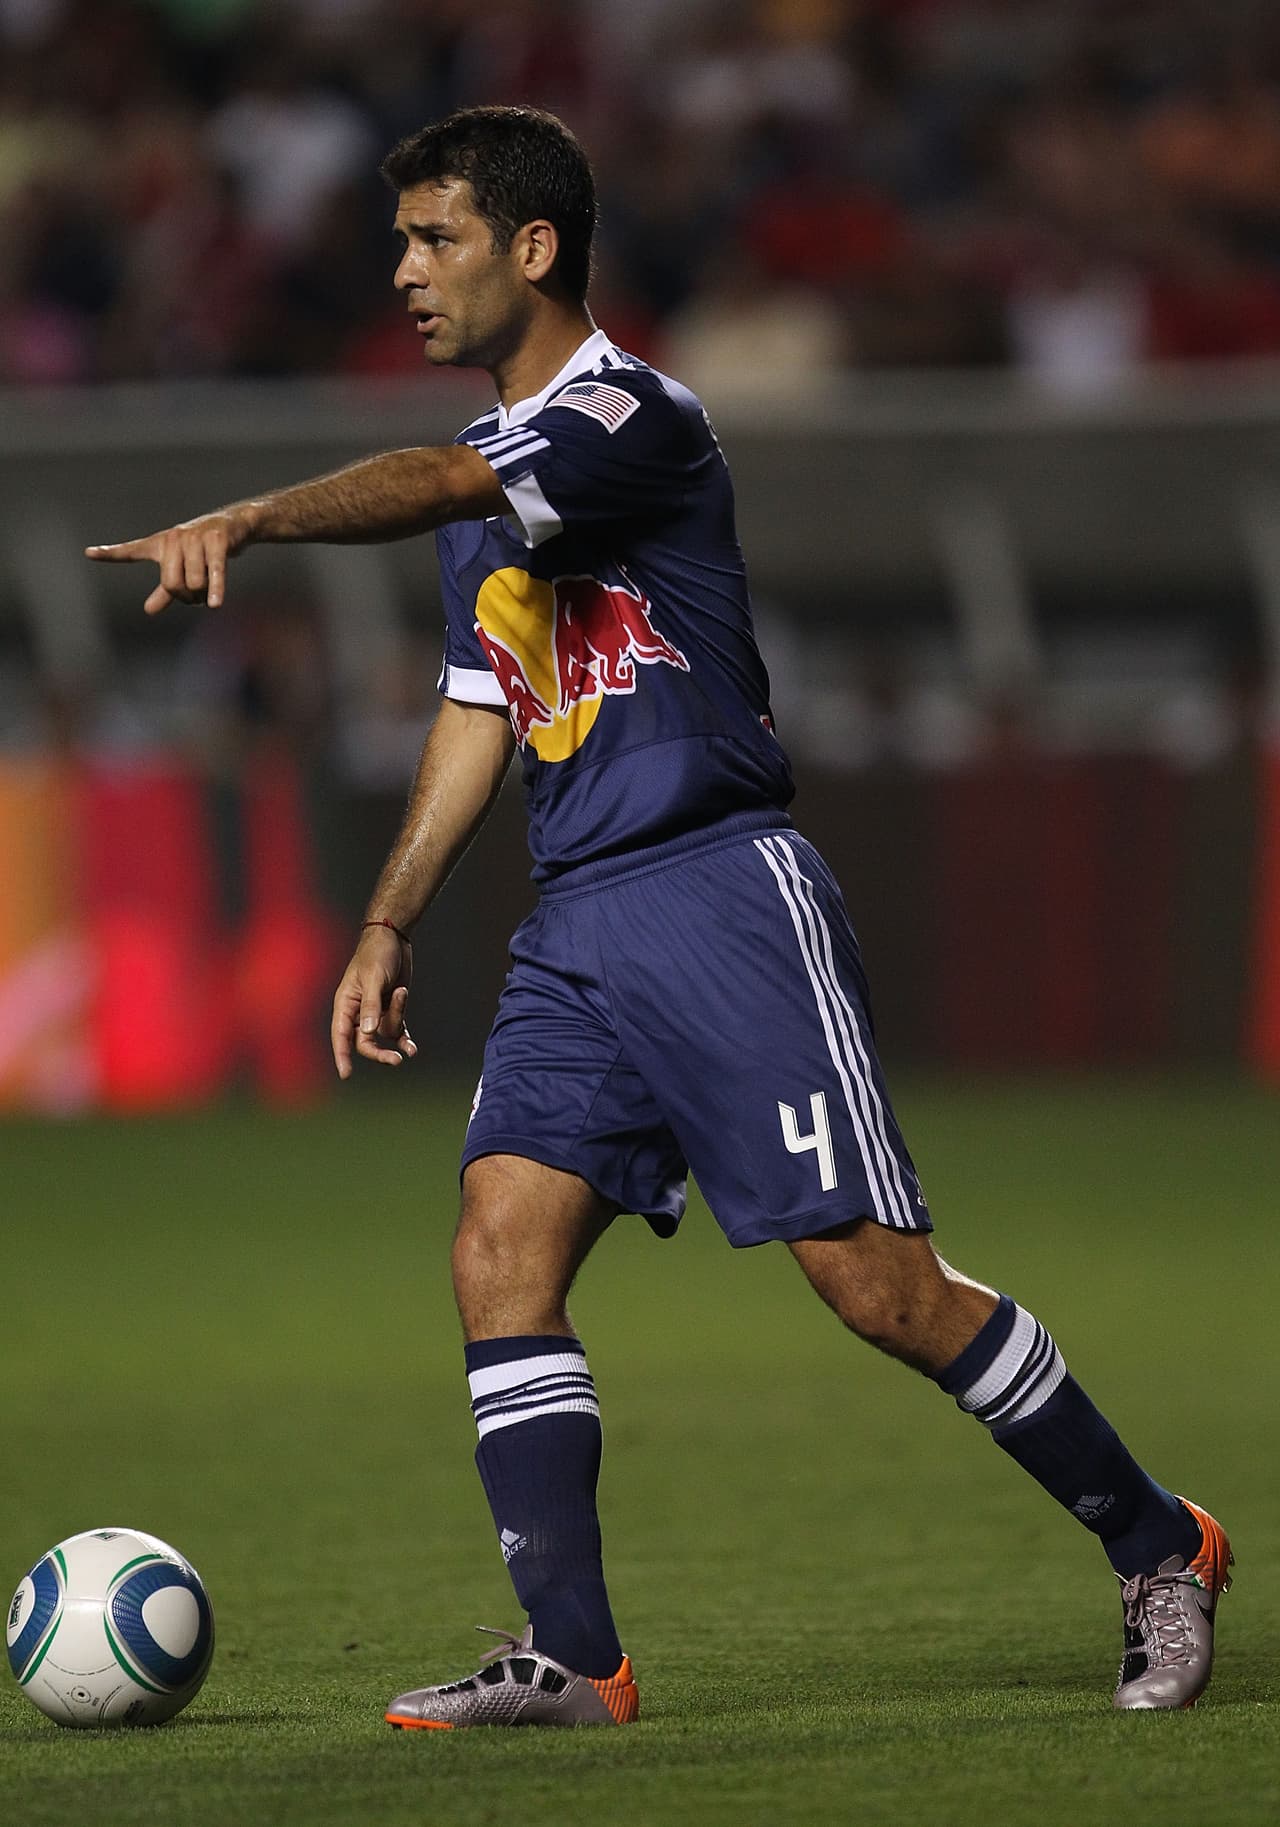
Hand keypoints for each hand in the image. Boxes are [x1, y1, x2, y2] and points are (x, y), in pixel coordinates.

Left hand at [85, 506, 256, 614]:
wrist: (234, 525)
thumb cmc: (204, 549)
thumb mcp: (183, 568)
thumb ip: (165, 591)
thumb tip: (148, 611)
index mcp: (160, 544)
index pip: (131, 551)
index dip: (110, 553)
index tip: (88, 553)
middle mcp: (173, 539)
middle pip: (171, 584)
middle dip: (186, 597)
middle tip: (196, 597)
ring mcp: (195, 538)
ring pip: (194, 583)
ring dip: (206, 594)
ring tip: (212, 589)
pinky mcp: (217, 541)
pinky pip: (215, 573)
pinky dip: (216, 589)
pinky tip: (215, 605)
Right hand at [331, 925, 416, 1079]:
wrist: (394, 937)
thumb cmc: (377, 954)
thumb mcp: (373, 979)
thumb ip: (370, 1006)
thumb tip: (368, 1034)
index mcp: (345, 1003)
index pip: (340, 1035)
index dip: (342, 1055)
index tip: (346, 1074)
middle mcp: (358, 1011)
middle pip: (365, 1042)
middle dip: (379, 1051)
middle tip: (396, 1060)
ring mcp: (376, 1011)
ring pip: (385, 1034)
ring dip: (397, 1019)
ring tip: (401, 992)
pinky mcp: (392, 1009)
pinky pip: (397, 1031)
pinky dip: (404, 1038)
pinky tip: (412, 1048)